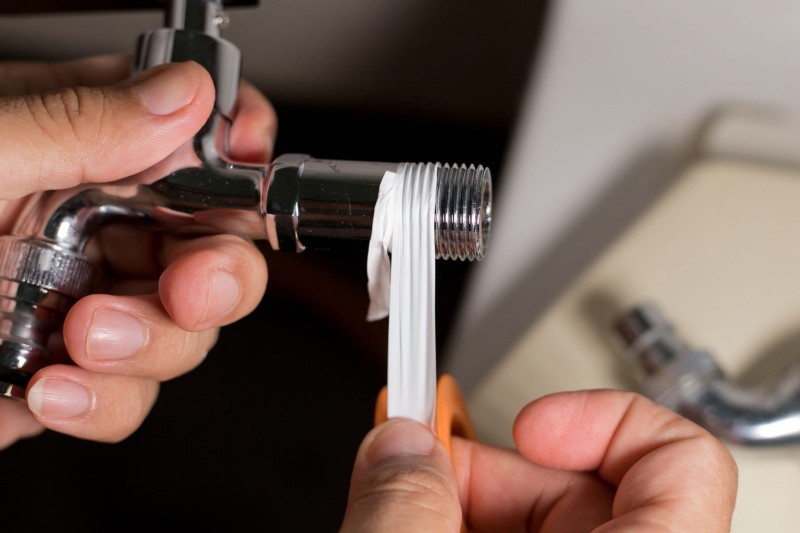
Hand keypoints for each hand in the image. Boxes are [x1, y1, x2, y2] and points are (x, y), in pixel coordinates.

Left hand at [0, 55, 275, 447]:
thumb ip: (76, 122)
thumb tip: (184, 93)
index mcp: (76, 146)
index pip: (198, 135)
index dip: (240, 147)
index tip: (246, 166)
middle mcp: (92, 222)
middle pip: (218, 246)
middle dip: (219, 276)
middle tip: (190, 289)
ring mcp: (84, 301)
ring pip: (188, 330)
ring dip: (155, 347)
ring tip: (83, 341)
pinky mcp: (62, 373)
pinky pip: (128, 395)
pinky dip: (103, 403)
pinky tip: (49, 389)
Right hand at [341, 390, 737, 531]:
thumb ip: (403, 507)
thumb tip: (396, 445)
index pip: (682, 461)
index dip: (601, 417)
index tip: (528, 419)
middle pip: (586, 488)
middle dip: (492, 468)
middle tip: (421, 470)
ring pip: (546, 527)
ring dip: (466, 506)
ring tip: (404, 513)